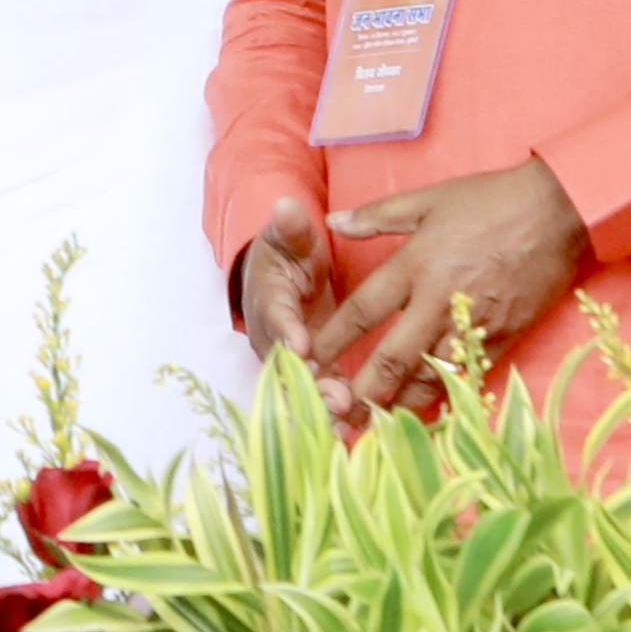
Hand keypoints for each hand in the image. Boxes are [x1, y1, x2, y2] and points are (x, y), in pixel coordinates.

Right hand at [229, 191, 344, 420]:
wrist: (284, 272)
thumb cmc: (289, 250)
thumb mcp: (290, 235)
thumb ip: (290, 227)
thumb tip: (285, 206)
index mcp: (267, 297)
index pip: (274, 315)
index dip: (286, 331)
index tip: (302, 343)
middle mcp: (273, 335)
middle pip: (286, 364)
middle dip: (310, 382)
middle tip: (336, 395)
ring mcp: (290, 358)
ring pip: (302, 387)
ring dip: (325, 403)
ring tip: (353, 417)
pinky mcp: (310, 370)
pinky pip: (320, 393)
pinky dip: (338, 409)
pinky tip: (363, 425)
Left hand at [301, 155, 587, 419]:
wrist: (560, 211)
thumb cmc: (491, 200)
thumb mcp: (428, 199)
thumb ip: (378, 215)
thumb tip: (333, 223)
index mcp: (415, 266)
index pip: (362, 312)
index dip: (331, 342)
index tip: (306, 364)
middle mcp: (439, 301)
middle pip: (393, 358)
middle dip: (363, 391)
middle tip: (336, 415)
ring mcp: (474, 323)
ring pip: (431, 376)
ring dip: (402, 402)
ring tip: (376, 424)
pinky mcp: (506, 336)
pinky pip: (469, 375)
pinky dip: (447, 395)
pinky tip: (429, 411)